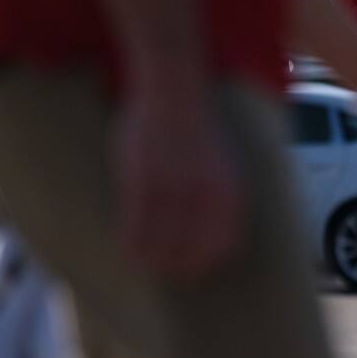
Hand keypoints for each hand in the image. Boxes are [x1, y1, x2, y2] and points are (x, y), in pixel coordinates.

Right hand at [112, 77, 243, 280]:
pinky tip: (126, 246)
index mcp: (229, 193)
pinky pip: (134, 230)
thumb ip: (221, 194)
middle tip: (163, 267)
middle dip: (177, 266)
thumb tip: (218, 223)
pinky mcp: (143, 185)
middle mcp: (205, 198)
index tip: (192, 265)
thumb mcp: (224, 162)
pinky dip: (130, 245)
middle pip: (191, 255)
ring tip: (143, 261)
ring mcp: (173, 193)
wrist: (176, 90)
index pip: (222, 246)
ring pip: (160, 249)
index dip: (204, 260)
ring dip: (151, 260)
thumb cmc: (197, 124)